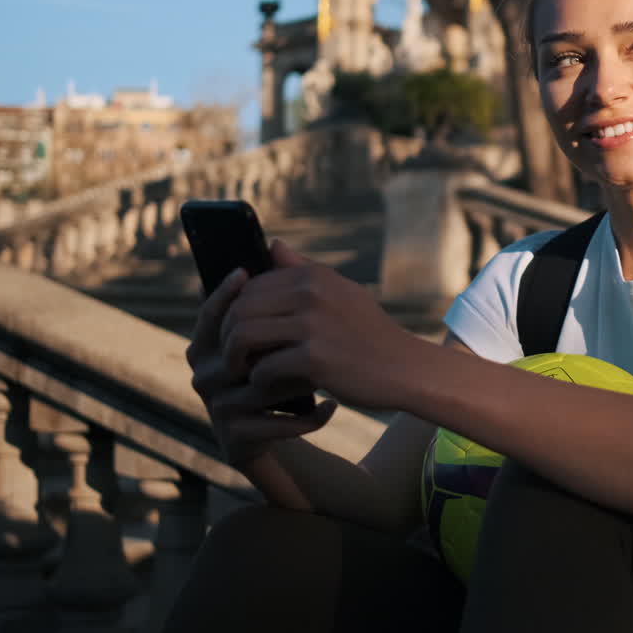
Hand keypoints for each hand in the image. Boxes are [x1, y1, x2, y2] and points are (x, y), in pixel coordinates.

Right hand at [186, 267, 335, 468]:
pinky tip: (331, 408)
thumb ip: (276, 295)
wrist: (284, 427)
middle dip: (271, 344)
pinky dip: (303, 420)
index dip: (223, 295)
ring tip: (324, 375)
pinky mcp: (236, 437)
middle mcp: (205, 376)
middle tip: (307, 334)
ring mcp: (218, 409)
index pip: (210, 316)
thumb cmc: (282, 371)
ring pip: (254, 390)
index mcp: (209, 346)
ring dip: (292, 382)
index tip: (245, 273)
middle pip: (232, 353)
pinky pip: (270, 427)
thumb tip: (277, 244)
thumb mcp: (281, 333)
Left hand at [215, 239, 424, 412]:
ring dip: (235, 359)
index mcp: (313, 276)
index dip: (232, 311)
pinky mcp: (316, 358)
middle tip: (232, 357)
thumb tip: (272, 244)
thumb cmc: (369, 332)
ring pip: (244, 336)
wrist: (405, 368)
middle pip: (240, 308)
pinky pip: (265, 369)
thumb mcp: (340, 291)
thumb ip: (303, 268)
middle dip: (227, 336)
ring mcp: (313, 325)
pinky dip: (259, 382)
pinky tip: (268, 388)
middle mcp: (311, 293)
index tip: (235, 333)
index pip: (249, 286)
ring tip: (242, 373)